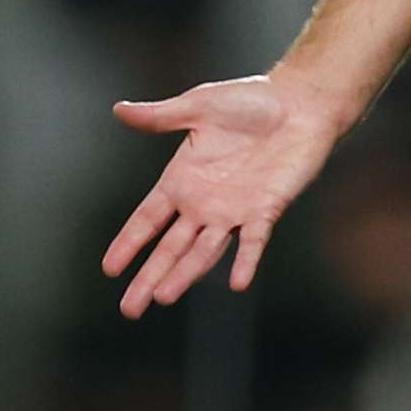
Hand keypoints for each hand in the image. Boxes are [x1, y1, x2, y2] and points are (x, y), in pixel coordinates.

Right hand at [101, 72, 346, 318]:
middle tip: (129, 309)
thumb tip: (119, 110)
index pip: (147, 219)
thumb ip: (160, 116)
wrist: (301, 102)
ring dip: (185, 274)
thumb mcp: (199, 106)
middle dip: (149, 277)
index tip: (110, 269)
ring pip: (204, 251)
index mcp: (182, 180)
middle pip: (170, 247)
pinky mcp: (266, 209)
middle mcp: (204, 203)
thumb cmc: (251, 100)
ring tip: (163, 297)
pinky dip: (246, 260)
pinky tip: (238, 282)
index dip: (129, 243)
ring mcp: (234, 210)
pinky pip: (253, 240)